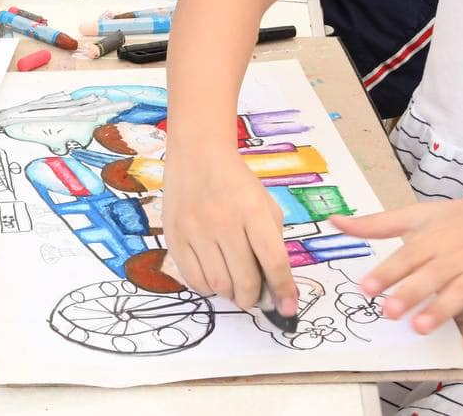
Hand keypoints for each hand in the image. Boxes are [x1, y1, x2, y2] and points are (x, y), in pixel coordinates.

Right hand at [163, 145, 297, 312]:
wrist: (197, 154)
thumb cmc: (236, 182)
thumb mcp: (265, 205)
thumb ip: (273, 242)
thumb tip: (276, 287)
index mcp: (253, 211)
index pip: (274, 261)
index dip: (284, 290)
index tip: (288, 308)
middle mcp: (223, 221)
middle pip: (245, 280)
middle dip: (254, 298)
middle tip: (255, 296)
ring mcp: (195, 229)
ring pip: (218, 284)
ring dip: (231, 294)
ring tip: (234, 286)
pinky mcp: (174, 235)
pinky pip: (193, 278)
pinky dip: (207, 287)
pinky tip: (213, 276)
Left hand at [331, 195, 462, 350]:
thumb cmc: (462, 220)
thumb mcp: (420, 214)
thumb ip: (377, 223)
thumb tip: (334, 221)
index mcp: (433, 238)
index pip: (406, 256)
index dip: (387, 272)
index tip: (366, 287)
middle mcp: (456, 257)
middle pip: (430, 276)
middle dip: (410, 294)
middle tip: (389, 312)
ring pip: (459, 294)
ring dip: (440, 311)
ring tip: (419, 327)